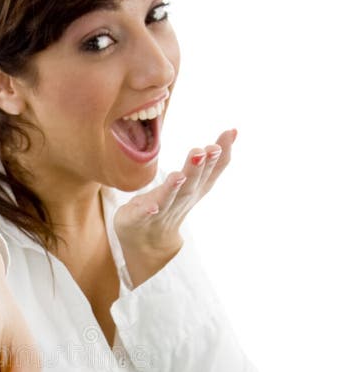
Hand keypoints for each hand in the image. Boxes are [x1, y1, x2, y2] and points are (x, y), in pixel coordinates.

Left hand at [114, 129, 236, 285]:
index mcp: (192, 191)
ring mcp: (158, 212)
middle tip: (204, 151)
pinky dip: (147, 211)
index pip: (208, 173)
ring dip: (174, 187)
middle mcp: (178, 202)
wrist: (144, 241)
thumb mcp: (191, 180)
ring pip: (168, 199)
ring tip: (179, 175)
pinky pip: (142, 216)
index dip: (219, 157)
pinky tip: (150, 207)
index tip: (229, 134)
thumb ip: (210, 160)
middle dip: (198, 168)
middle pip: (190, 185)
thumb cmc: (168, 204)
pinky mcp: (137, 219)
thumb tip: (233, 130)